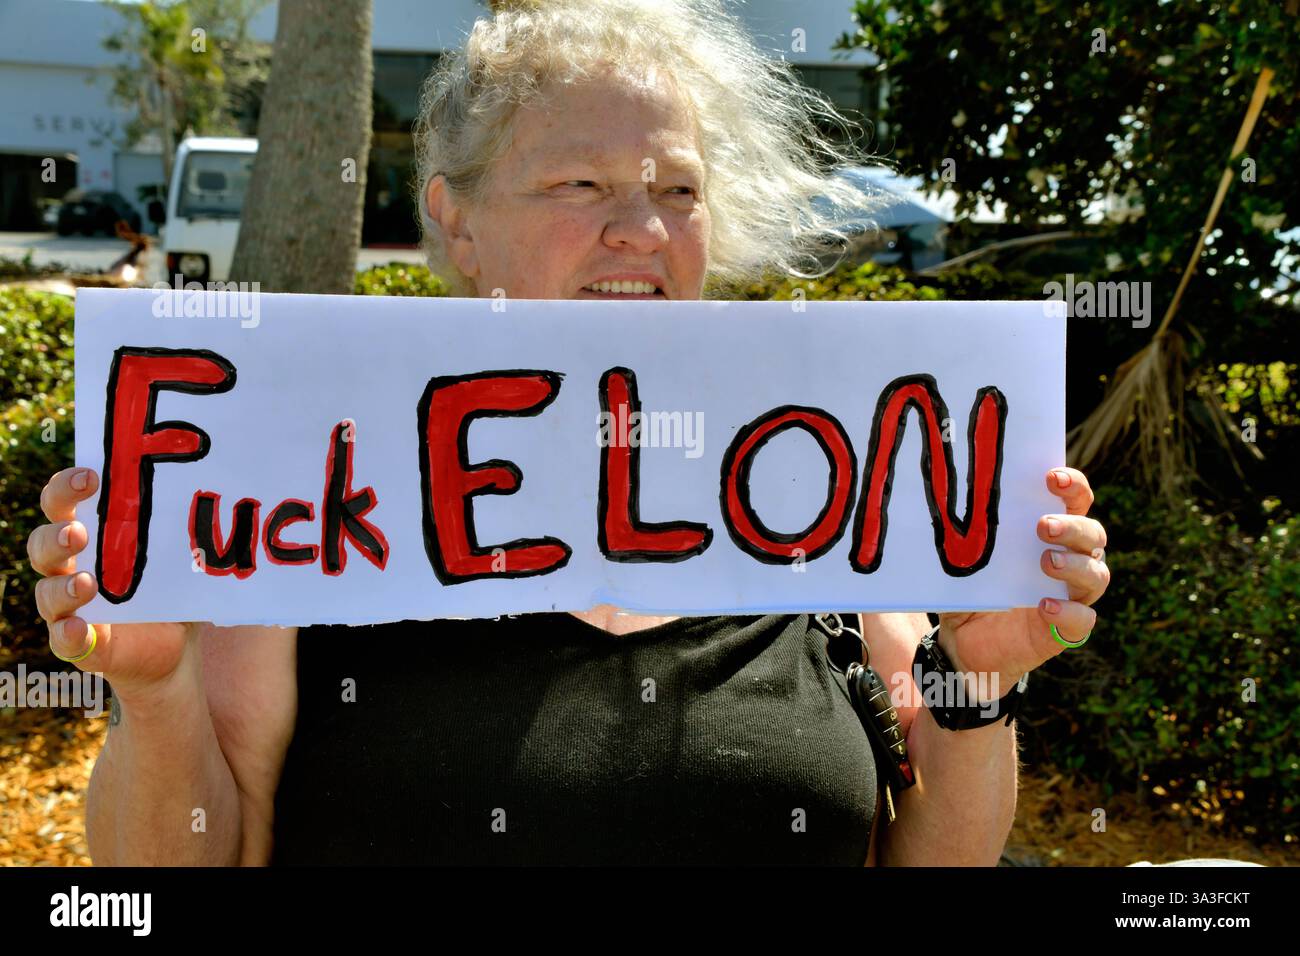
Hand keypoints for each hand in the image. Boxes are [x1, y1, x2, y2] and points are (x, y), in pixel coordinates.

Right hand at [26, 466, 202, 702]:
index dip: (66, 487)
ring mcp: (70, 607)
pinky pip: (63, 639)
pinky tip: (78, 628)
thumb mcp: (176, 554)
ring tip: (86, 583)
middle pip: (42, 543)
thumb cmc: (169, 586)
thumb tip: (219, 486)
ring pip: (46, 591)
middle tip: (78, 533)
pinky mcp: (81, 643)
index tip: (90, 476)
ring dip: (62, 586)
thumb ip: (183, 527)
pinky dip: (68, 634)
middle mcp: (69, 567)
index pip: (61, 504)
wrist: (174, 647)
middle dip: (56, 535)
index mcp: (88, 535)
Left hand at [937, 467, 1108, 700]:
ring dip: (1074, 564)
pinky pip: (1083, 620)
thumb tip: (940, 501)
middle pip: (1093, 535)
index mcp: (1051, 535)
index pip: (1075, 502)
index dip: (1074, 486)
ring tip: (1045, 561)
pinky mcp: (1065, 630)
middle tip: (1043, 526)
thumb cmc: (971, 589)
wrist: (964, 643)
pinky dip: (1069, 611)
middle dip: (1073, 526)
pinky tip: (1045, 605)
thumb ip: (966, 535)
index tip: (1053, 477)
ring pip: (1097, 574)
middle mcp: (1070, 561)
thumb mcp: (967, 559)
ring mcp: (1071, 596)